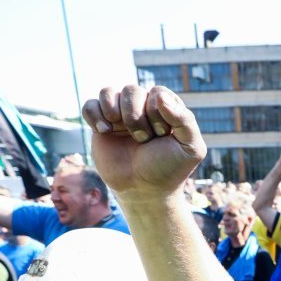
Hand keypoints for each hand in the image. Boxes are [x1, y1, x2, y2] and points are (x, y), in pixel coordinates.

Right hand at [82, 85, 205, 197]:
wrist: (144, 190)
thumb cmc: (170, 168)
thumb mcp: (191, 147)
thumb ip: (185, 119)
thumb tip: (160, 96)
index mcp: (166, 108)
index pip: (157, 92)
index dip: (157, 112)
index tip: (162, 135)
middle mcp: (143, 107)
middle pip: (132, 90)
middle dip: (136, 116)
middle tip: (144, 139)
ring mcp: (121, 115)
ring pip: (108, 92)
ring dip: (115, 112)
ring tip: (123, 133)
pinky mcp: (102, 125)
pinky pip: (90, 104)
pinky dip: (94, 114)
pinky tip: (104, 131)